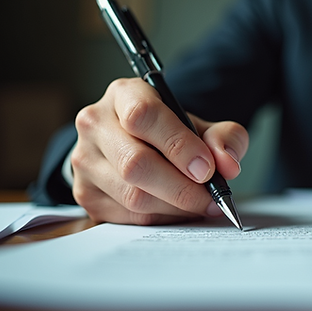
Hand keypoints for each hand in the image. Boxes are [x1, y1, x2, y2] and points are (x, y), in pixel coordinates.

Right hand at [70, 78, 248, 224]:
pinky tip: (178, 210)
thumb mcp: (201, 125)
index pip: (142, 116)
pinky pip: (127, 216)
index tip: (206, 168)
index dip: (178, 145)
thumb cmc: (169, 132)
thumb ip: (225, 137)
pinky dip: (161, 218)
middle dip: (181, 187)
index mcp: (123, 94)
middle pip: (135, 163)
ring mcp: (85, 160)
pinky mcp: (85, 193)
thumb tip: (227, 164)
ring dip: (174, 207)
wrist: (134, 144)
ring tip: (200, 204)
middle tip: (211, 197)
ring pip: (132, 195)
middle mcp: (95, 123)